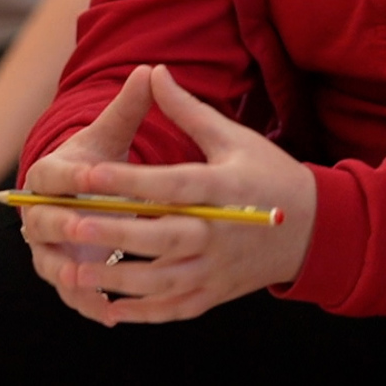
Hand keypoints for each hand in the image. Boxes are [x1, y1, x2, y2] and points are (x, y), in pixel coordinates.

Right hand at [18, 64, 156, 302]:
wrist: (82, 196)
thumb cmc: (99, 162)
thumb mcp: (112, 135)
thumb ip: (128, 107)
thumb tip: (150, 69)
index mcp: (48, 175)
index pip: (50, 176)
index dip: (67, 176)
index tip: (88, 175)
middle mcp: (37, 214)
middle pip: (43, 222)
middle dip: (63, 225)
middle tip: (87, 227)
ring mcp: (46, 249)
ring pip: (51, 263)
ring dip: (69, 272)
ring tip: (91, 278)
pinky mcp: (61, 275)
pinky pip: (69, 293)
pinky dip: (86, 304)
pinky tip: (111, 314)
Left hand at [19, 65, 316, 324]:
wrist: (314, 229)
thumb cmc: (268, 174)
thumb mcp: (233, 137)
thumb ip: (188, 110)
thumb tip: (153, 72)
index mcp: (227, 187)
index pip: (172, 184)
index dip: (129, 180)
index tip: (88, 173)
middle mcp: (222, 232)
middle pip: (163, 237)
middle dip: (114, 233)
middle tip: (71, 225)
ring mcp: (218, 269)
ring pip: (162, 281)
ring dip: (116, 280)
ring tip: (73, 272)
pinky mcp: (215, 295)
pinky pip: (172, 309)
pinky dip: (139, 313)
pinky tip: (106, 307)